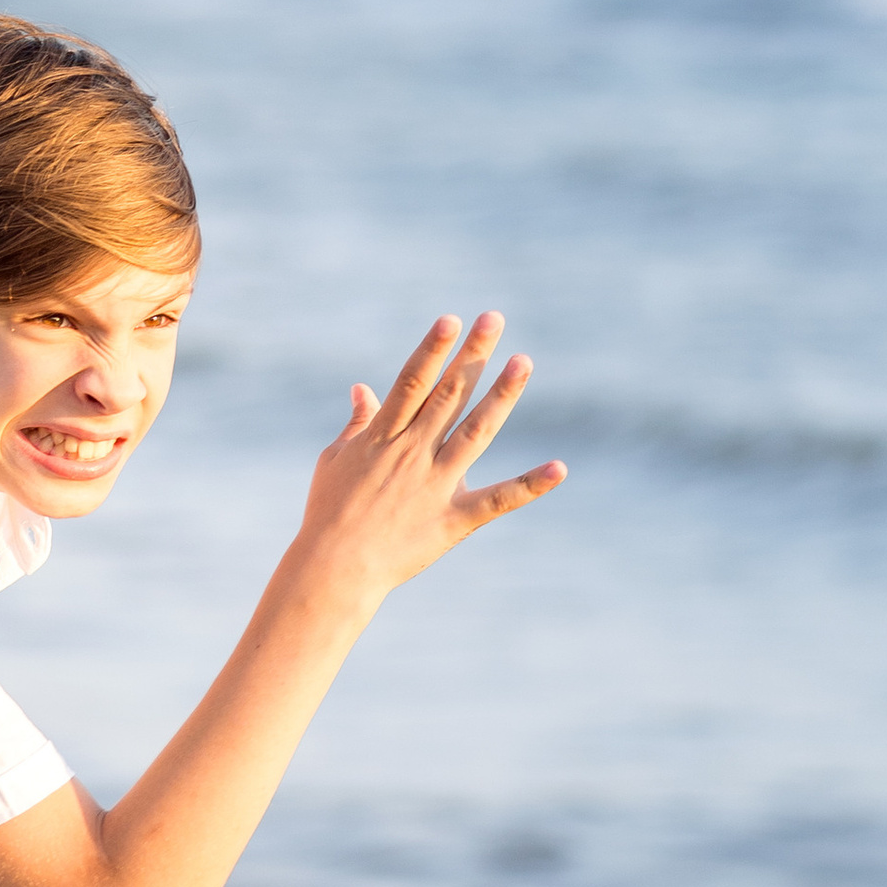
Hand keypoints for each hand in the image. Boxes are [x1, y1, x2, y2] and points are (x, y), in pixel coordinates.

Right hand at [293, 314, 564, 617]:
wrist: (334, 568)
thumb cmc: (328, 512)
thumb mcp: (334, 459)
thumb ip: (356, 423)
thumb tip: (362, 388)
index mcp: (382, 436)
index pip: (412, 382)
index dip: (433, 349)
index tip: (451, 320)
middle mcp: (412, 453)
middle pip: (448, 395)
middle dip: (472, 354)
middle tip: (494, 318)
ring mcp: (436, 484)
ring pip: (475, 431)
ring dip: (501, 396)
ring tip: (523, 362)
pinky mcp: (454, 518)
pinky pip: (498, 500)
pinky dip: (530, 485)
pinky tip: (559, 468)